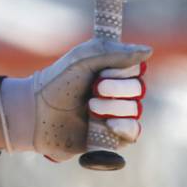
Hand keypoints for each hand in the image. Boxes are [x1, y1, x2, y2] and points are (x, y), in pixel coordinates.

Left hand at [0, 38, 150, 161]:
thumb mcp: (81, 60)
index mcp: (109, 69)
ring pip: (136, 110)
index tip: (102, 71)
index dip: (124, 71)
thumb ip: (113, 53)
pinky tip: (109, 125)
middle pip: (139, 89)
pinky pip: (133, 133)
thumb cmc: (57, 83)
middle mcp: (116, 91)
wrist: (38, 114)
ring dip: (113, 108)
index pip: (136, 67)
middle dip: (117, 89)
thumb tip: (148, 50)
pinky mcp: (113, 136)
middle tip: (94, 90)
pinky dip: (124, 127)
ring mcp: (115, 113)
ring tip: (90, 108)